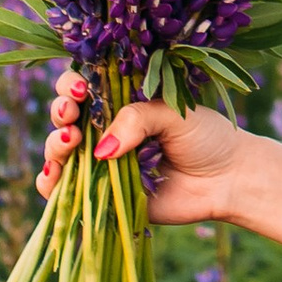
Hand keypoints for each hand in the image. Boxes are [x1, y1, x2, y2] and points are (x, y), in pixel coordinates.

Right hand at [41, 71, 245, 223]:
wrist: (228, 179)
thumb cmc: (206, 137)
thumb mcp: (173, 113)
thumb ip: (137, 121)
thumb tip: (102, 150)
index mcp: (120, 103)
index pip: (82, 88)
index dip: (71, 86)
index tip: (81, 89)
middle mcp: (106, 131)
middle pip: (64, 118)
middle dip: (61, 112)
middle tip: (72, 114)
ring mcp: (102, 164)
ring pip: (61, 153)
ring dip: (55, 146)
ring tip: (70, 142)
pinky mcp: (105, 195)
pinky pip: (68, 192)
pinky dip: (53, 185)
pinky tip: (54, 176)